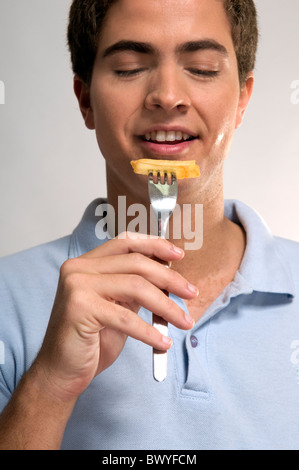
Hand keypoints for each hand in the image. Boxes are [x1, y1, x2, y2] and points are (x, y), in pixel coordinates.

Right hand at [34, 233, 197, 401]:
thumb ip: (135, 286)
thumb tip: (169, 275)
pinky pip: (126, 317)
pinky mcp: (79, 308)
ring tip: (184, 322)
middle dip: (170, 278)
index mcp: (86, 262)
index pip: (125, 242)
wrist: (62, 371)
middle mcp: (78, 268)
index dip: (154, 245)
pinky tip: (162, 343)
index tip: (178, 255)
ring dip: (167, 306)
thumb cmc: (92, 339)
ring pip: (136, 287)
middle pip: (135, 263)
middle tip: (191, 293)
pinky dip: (149, 331)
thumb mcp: (118, 305)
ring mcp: (76, 286)